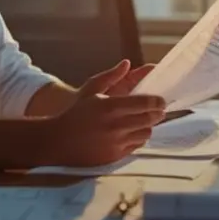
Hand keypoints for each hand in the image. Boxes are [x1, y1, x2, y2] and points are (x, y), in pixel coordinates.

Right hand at [41, 63, 166, 166]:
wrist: (57, 141)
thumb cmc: (74, 114)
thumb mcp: (90, 90)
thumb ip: (110, 76)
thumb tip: (127, 63)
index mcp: (111, 107)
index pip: (145, 104)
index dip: (157, 102)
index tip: (161, 101)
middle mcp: (116, 125)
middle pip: (149, 119)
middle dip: (157, 114)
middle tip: (158, 110)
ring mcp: (116, 143)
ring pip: (145, 133)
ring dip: (147, 126)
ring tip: (143, 122)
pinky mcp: (115, 156)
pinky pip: (136, 146)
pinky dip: (137, 139)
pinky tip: (132, 133)